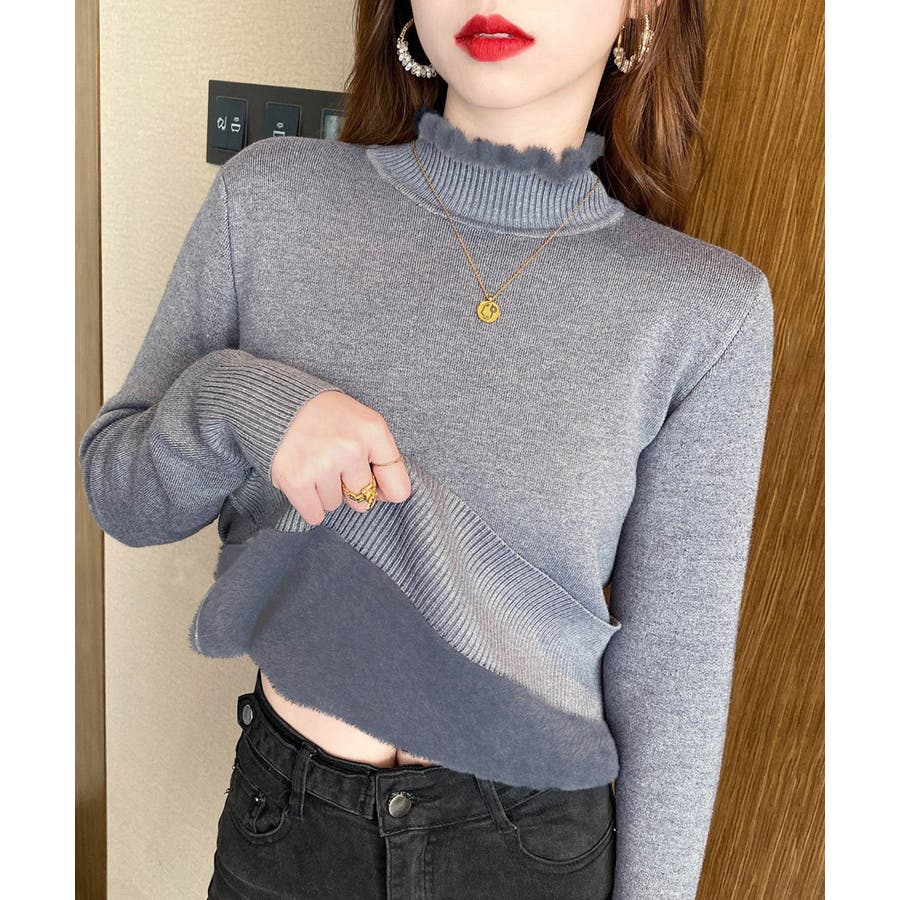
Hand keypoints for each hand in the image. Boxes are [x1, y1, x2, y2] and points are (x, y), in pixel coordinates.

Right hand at [271, 390, 411, 525]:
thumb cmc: (326, 416)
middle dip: (348, 488)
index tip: (371, 483)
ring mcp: (323, 464)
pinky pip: (314, 515)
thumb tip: (387, 497)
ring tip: (313, 463)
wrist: (279, 403)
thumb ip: (381, 456)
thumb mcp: (363, 422)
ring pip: (334, 505)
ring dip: (324, 492)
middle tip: (331, 463)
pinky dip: (308, 503)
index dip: (384, 491)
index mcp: (373, 432)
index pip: (398, 489)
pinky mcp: (297, 480)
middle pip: (362, 500)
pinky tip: (302, 478)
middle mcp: (351, 448)